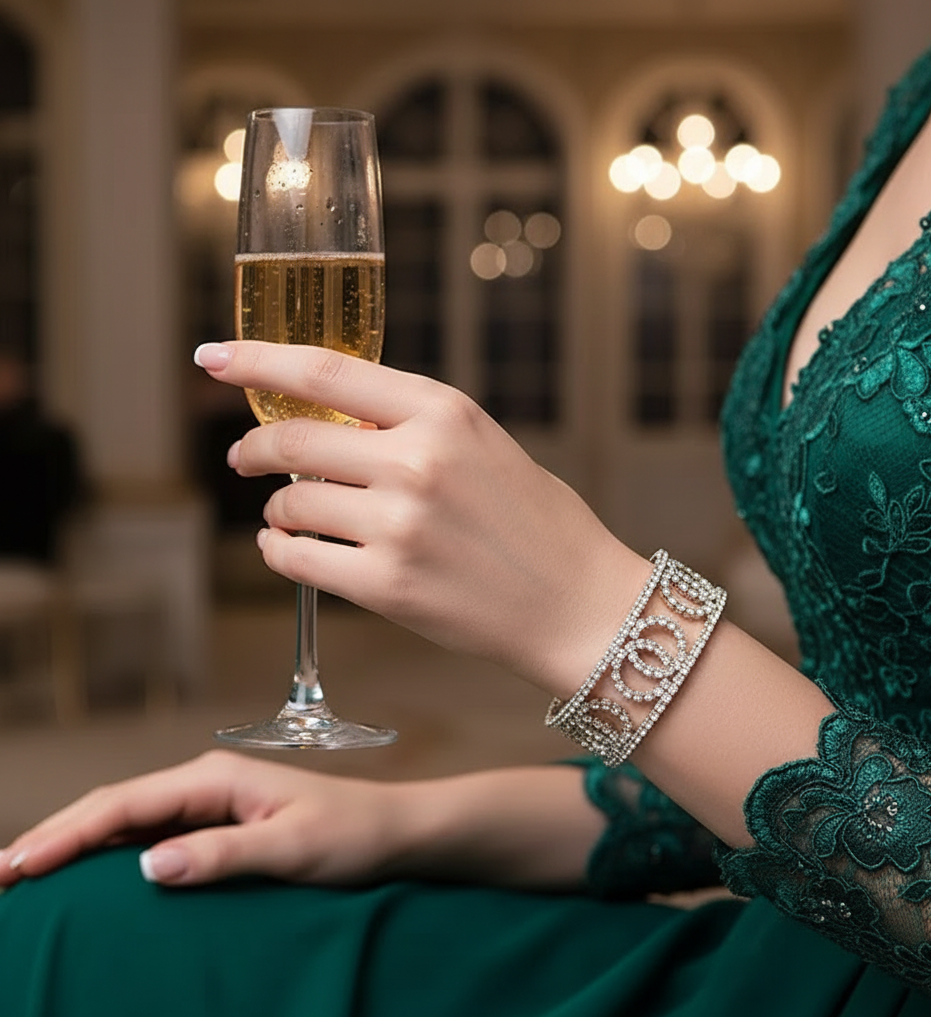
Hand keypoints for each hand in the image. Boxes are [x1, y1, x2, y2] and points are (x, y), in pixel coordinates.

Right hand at [0, 750, 408, 887]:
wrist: (394, 832)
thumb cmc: (353, 834)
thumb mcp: (292, 846)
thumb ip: (224, 855)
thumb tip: (151, 865)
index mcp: (217, 779)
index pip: (124, 805)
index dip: (67, 836)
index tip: (18, 868)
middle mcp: (207, 783)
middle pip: (114, 807)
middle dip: (56, 836)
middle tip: (1, 877)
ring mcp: (213, 803)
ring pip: (127, 821)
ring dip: (78, 844)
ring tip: (27, 876)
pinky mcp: (222, 825)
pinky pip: (152, 836)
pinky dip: (111, 854)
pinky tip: (89, 876)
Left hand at [195, 341, 650, 696]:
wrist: (576, 603)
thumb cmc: (534, 522)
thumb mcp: (483, 444)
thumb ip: (409, 426)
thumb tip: (328, 421)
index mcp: (444, 413)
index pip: (325, 371)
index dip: (257, 361)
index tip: (214, 359)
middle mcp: (417, 462)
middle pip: (293, 438)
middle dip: (253, 448)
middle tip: (244, 457)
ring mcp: (399, 526)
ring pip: (290, 503)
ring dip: (276, 509)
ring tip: (287, 517)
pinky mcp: (387, 586)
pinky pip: (297, 560)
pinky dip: (279, 551)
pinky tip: (287, 548)